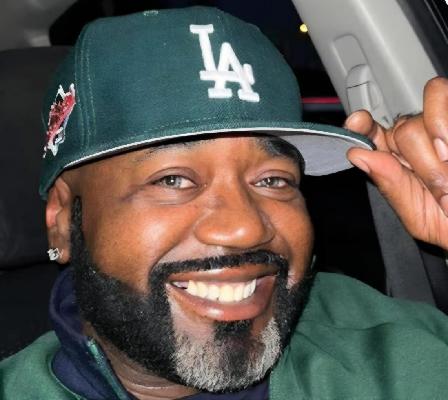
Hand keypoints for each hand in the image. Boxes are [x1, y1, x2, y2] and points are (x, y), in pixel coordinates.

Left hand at [345, 77, 447, 249]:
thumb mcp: (418, 215)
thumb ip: (389, 184)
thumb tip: (356, 154)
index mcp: (399, 160)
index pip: (373, 134)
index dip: (363, 126)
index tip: (358, 122)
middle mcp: (421, 139)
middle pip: (403, 128)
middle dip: (418, 158)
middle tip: (438, 184)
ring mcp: (443, 128)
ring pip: (426, 117)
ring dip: (436, 143)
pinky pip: (446, 104)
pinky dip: (446, 132)